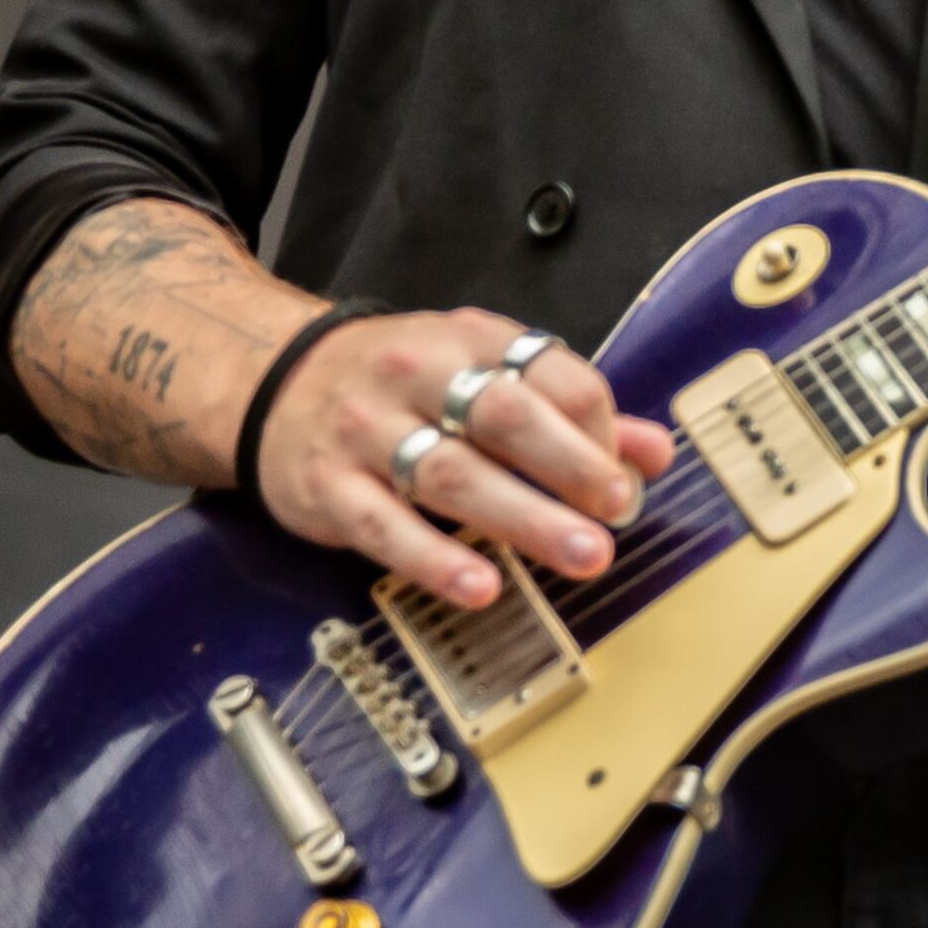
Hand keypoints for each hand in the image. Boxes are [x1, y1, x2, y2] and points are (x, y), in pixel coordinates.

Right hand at [253, 310, 676, 609]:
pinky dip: (435, 559)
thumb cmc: (400, 384)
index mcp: (468, 340)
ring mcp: (368, 431)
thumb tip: (655, 454)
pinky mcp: (329, 487)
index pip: (549, 372)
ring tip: (583, 555)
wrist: (272, 382)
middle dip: (571, 465)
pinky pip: (384, 526)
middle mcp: (417, 376)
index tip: (627, 475)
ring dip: (523, 518)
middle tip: (617, 513)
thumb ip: (570, 413)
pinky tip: (481, 587)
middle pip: (505, 417)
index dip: (597, 424)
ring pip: (451, 474)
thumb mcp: (481, 373)